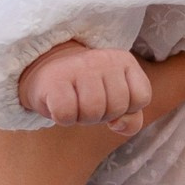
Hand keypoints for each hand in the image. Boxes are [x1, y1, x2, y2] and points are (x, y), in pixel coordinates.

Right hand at [19, 42, 153, 136]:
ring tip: (74, 104)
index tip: (109, 99)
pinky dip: (63, 119)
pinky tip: (58, 106)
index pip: (141, 97)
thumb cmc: (85, 90)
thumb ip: (131, 117)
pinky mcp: (54, 80)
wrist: (44, 70)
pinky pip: (67, 114)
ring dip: (82, 118)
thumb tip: (118, 125)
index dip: (126, 109)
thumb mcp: (115, 99)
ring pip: (93, 111)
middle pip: (117, 107)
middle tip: (87, 102)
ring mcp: (78, 67)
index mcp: (123, 60)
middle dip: (102, 115)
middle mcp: (103, 59)